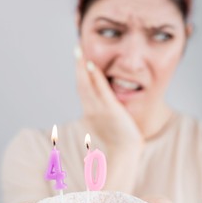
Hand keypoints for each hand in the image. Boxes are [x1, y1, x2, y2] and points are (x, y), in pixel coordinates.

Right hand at [75, 46, 143, 191]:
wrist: (124, 153)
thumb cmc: (118, 142)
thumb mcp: (107, 125)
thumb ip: (103, 114)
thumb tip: (102, 107)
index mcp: (89, 112)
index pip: (83, 89)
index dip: (80, 74)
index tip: (80, 61)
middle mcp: (91, 109)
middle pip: (81, 83)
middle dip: (78, 66)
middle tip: (77, 49)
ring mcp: (99, 109)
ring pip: (87, 84)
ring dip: (83, 67)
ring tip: (80, 52)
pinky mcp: (110, 109)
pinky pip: (101, 90)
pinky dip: (95, 78)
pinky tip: (92, 65)